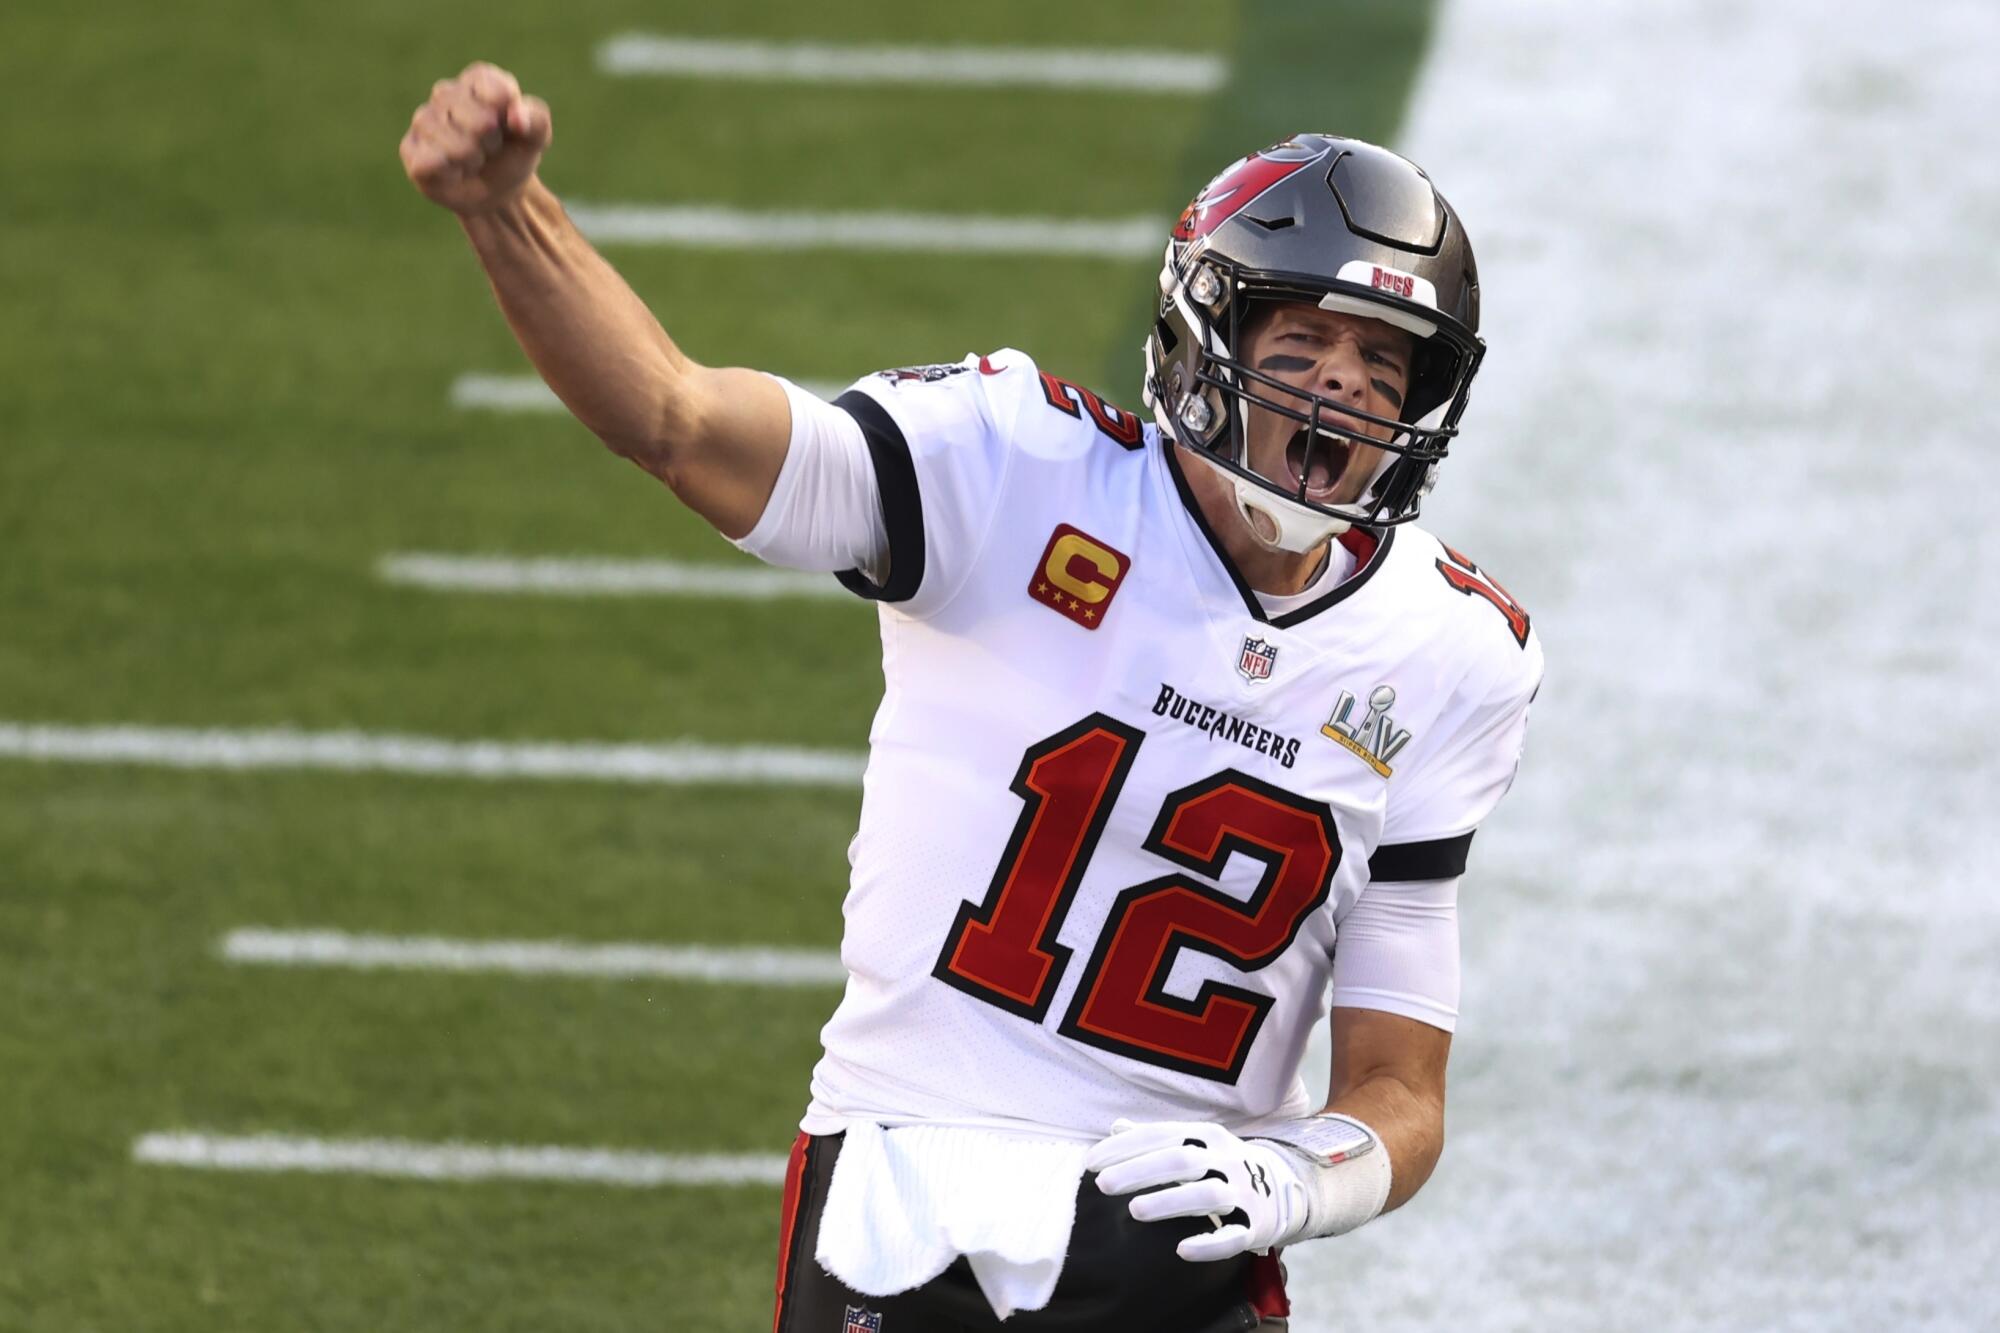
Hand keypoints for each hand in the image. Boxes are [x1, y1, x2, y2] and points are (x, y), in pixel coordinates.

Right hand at [400, 61, 551, 215]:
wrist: (497, 191)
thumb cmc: (514, 154)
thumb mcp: (536, 137)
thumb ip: (536, 120)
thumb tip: (516, 118)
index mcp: (478, 81)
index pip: (494, 89)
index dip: (505, 114)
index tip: (511, 126)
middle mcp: (446, 94)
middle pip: (478, 121)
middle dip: (492, 143)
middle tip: (491, 147)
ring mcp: (424, 120)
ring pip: (453, 144)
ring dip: (472, 160)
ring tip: (473, 160)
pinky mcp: (411, 149)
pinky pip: (430, 162)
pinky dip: (450, 173)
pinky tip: (454, 172)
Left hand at [1085, 1118, 1308, 1262]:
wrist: (1283, 1186)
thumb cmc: (1221, 1164)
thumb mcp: (1194, 1143)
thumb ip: (1156, 1138)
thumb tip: (1116, 1127)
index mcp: (1206, 1136)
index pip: (1161, 1136)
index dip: (1125, 1147)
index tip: (1092, 1163)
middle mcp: (1225, 1159)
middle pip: (1180, 1161)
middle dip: (1139, 1171)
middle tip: (1103, 1185)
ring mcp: (1243, 1191)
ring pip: (1205, 1195)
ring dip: (1169, 1202)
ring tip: (1134, 1211)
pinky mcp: (1255, 1224)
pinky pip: (1233, 1236)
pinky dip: (1209, 1243)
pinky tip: (1182, 1250)